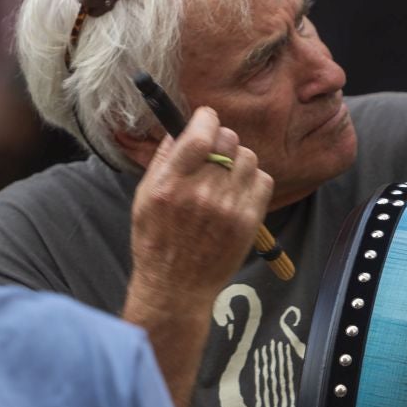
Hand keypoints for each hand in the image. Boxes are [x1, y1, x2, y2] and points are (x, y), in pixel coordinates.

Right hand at [127, 106, 272, 307]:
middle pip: (228, 140)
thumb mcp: (143, 198)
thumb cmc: (156, 241)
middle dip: (221, 139)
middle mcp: (201, 194)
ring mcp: (228, 208)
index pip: (201, 134)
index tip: (205, 120)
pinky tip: (236, 192)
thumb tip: (179, 129)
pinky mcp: (248, 221)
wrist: (176, 286)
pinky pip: (263, 180)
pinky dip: (252, 180)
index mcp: (171, 185)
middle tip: (214, 152)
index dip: (206, 119)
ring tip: (224, 176)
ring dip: (237, 160)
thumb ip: (162, 160)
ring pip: (248, 157)